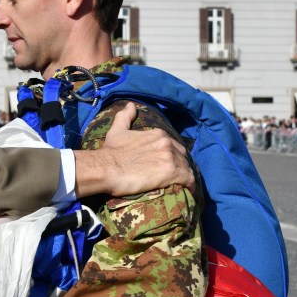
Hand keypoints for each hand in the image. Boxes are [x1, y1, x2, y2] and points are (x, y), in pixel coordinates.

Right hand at [73, 102, 193, 196]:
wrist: (106, 168)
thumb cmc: (110, 151)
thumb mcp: (117, 130)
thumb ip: (125, 117)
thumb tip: (130, 105)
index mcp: (158, 134)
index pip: (174, 146)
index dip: (172, 156)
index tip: (168, 165)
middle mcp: (167, 143)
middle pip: (182, 157)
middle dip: (179, 166)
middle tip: (173, 177)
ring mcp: (170, 158)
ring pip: (186, 168)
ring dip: (184, 177)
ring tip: (180, 186)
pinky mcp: (171, 173)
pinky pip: (188, 179)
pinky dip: (189, 185)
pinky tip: (187, 190)